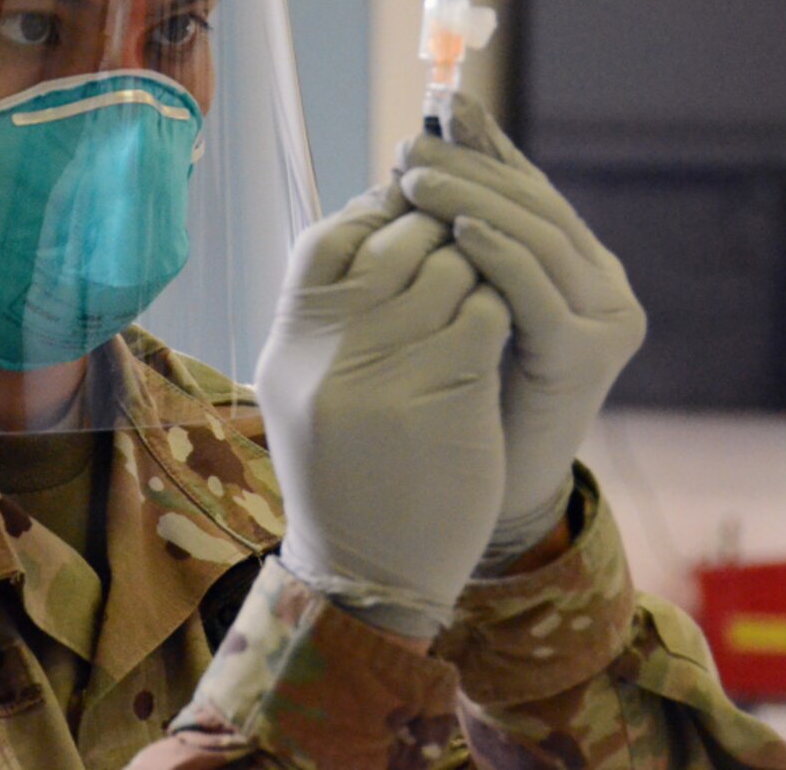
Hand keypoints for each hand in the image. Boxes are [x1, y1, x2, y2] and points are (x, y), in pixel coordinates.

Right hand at [255, 182, 511, 636]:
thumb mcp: (302, 390)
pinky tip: (496, 330)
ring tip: (478, 288)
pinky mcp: (446, 396)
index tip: (405, 217)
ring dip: (473, 269)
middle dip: (433, 233)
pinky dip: (496, 310)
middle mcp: (328, 351)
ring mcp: (385, 372)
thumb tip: (368, 227)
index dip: (373, 215)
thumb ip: (325, 314)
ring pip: (447, 270)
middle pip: (392, 243)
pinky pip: (484, 315)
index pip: (327, 237)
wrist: (368, 571)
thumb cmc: (340, 473)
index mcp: (289, 342)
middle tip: (456, 244)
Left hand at [399, 93, 646, 572]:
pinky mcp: (590, 355)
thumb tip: (412, 165)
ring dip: (473, 201)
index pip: (528, 190)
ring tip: (418, 178)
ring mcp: (605, 317)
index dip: (487, 146)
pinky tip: (458, 232)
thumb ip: (455, 245)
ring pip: (536, 238)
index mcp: (576, 266)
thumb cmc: (463, 392)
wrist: (485, 489)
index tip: (441, 107)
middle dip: (471, 167)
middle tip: (412, 144)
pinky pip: (537, 292)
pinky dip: (498, 256)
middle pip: (534, 205)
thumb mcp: (458, 302)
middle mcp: (602, 283)